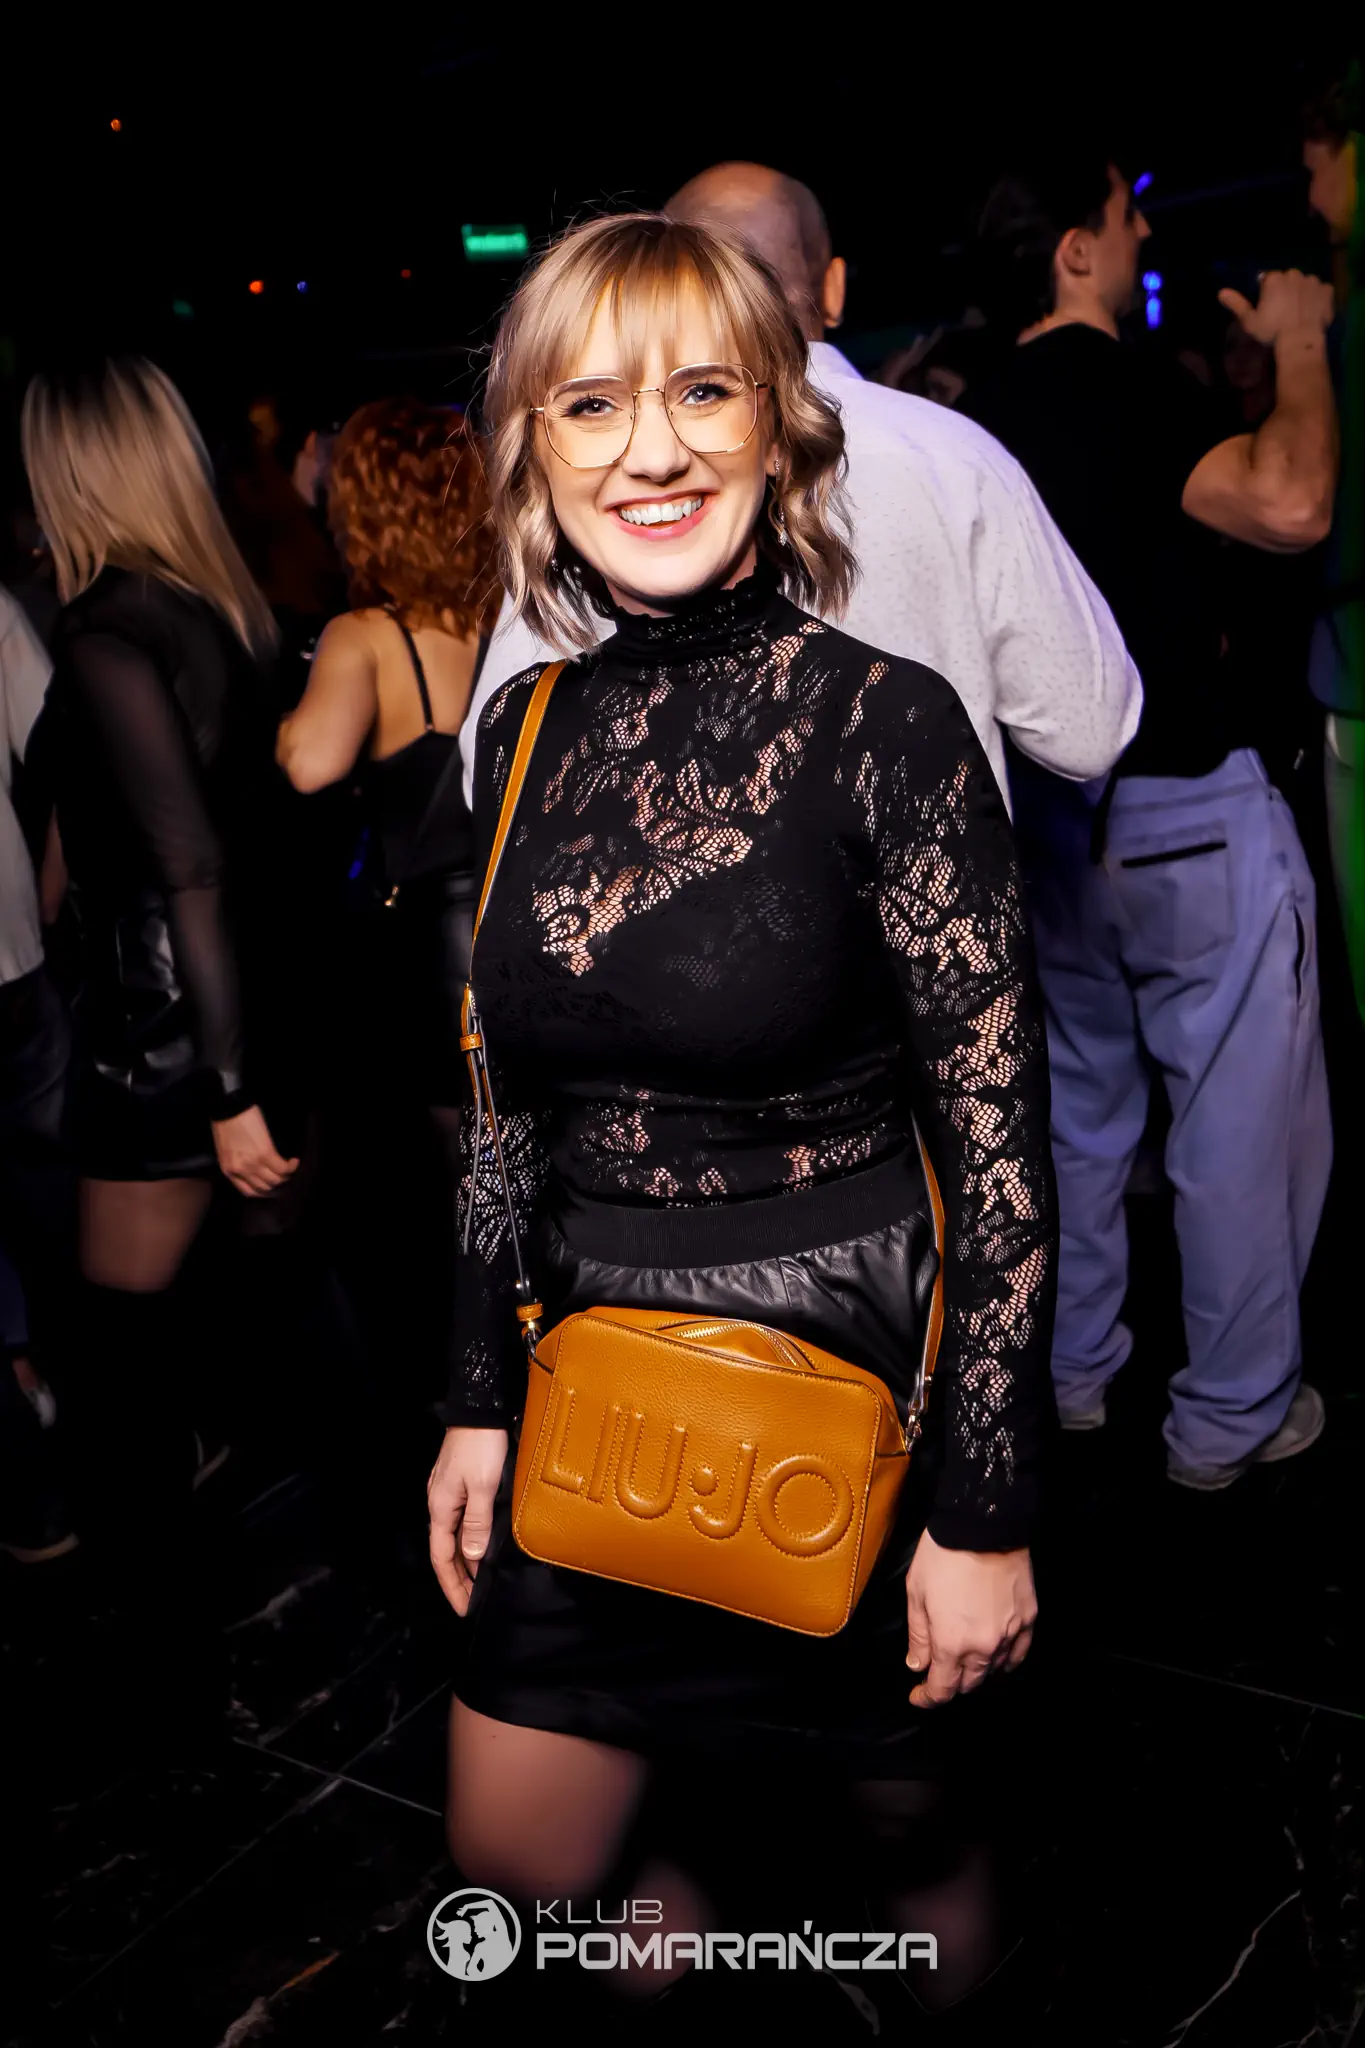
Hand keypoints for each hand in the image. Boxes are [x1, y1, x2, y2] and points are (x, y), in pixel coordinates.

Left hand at [211, 1105, 298, 1196]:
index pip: (248, 1191)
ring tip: (290, 1168)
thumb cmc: (224, 1123)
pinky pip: (283, 1168)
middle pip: (264, 1187)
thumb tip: (251, 1166)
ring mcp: (254, 1163)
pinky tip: (294, 1161)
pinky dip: (291, 1167)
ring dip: (285, 1176)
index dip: (263, 1191)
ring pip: (275, 1180)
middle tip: (284, 1177)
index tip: (270, 1186)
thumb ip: (236, 1161)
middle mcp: (241, 1171)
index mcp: (229, 1170)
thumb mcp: (224, 1149)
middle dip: (276, 1184)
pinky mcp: (266, 1153)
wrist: (227, 1107)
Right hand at [428, 1426, 508, 1615]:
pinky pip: (459, 1523)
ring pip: (452, 1538)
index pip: (442, 1559)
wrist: (478, 1410)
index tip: (464, 1608)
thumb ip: (477, 1523)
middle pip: (445, 1552)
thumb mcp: (484, 1487)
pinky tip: (480, 1546)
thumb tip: (471, 1557)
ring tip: (479, 1582)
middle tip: (473, 1602)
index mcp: (441, 1508)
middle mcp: (440, 1504)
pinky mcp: (458, 1484)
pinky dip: (468, 1542)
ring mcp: (447, 1493)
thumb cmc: (481, 1445)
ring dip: (464, 1562)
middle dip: (458, 1580)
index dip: (453, 1586)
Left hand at [904, 1528, 1035, 1707]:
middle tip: (938, 1673)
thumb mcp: (916, 1593)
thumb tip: (917, 1664)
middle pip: (968, 1683)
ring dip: (977, 1671)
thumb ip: (918, 1635)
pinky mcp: (1028, 1618)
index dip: (928, 1698)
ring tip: (965, 1660)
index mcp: (951, 1643)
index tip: (919, 1696)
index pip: (942, 1689)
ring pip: (993, 1670)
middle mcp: (983, 1646)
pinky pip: (1019, 1653)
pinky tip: (999, 1658)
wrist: (982, 1525)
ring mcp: (1010, 1634)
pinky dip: (1007, 1660)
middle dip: (951, 1683)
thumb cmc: (943, 1555)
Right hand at [1218, 269, 1333, 347]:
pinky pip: (1322, 290)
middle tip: (1284, 310)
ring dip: (1302, 293)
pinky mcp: (1327, 291)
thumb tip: (1221, 292)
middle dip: (1286, 290)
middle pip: (1288, 279)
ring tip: (1299, 312)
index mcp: (1274, 279)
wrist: (1300, 340)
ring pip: (1305, 284)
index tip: (1269, 308)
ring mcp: (1312, 281)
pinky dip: (1318, 298)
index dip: (1268, 293)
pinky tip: (1313, 311)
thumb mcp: (1250, 321)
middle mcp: (1294, 274)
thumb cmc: (1272, 330)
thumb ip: (1237, 304)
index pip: (1269, 280)